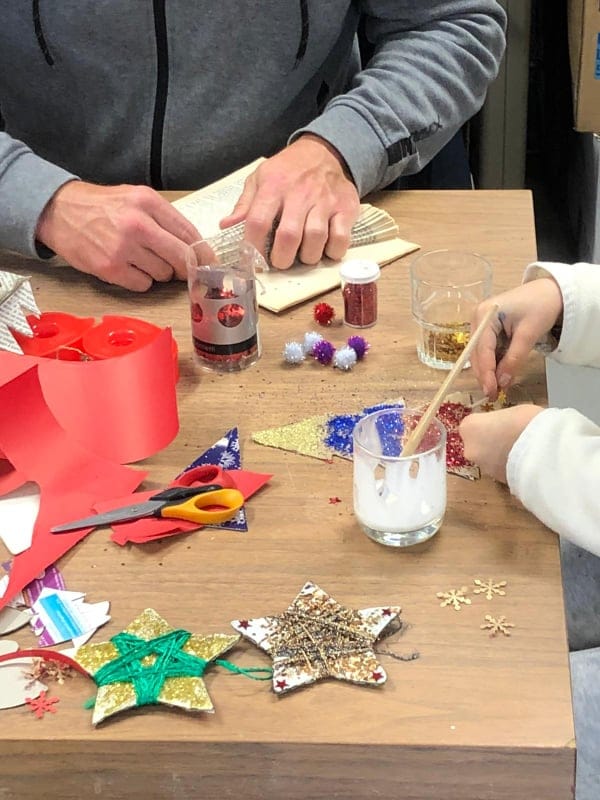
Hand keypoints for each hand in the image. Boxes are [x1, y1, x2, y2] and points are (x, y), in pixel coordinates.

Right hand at [36, 181, 200, 290]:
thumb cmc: (102, 206)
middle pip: (181, 257)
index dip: (203, 252)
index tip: (210, 263)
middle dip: (186, 268)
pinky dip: (140, 280)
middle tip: (185, 271)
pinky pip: (143, 285)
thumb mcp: (136, 197)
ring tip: (141, 259)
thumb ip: (165, 218)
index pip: (189, 232)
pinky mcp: (110, 268)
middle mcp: (138, 224)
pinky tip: (128, 268)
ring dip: (159, 272)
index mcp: (148, 202)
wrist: (58, 211)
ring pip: (163, 274)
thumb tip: (195, 246)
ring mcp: (123, 248)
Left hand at [220, 134, 359, 268]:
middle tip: (281, 261)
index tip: (252, 261)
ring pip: (316, 239)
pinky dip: (333, 252)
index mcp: (273, 186)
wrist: (324, 152)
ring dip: (307, 257)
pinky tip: (325, 249)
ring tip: (303, 255)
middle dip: (282, 259)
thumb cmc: (287, 171)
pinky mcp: (345, 208)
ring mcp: (325, 201)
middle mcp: (299, 194)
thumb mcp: (260, 178)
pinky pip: (341, 239)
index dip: (252, 247)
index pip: (258, 222)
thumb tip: (225, 225)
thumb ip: (244, 204)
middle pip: (289, 236)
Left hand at [459, 404, 543, 482]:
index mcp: (469, 427)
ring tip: (521, 450)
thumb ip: (499, 421)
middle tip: (511, 436)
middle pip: (478, 444)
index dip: (488, 423)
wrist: (544, 451)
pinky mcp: (498, 481)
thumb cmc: (527, 422)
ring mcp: (483, 467)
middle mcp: (470, 449)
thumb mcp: (511, 412)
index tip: (501, 423)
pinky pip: (500, 469)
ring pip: (488, 459)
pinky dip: (508, 466)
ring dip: (499, 455)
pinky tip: (524, 461)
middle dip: (491, 441)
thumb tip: (503, 426)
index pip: (473, 424)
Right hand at [470, 278, 563, 397]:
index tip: (491, 391)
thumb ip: (514, 359)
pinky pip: (488, 350)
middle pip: (477, 353)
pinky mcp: (488, 329)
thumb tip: (502, 382)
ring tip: (497, 388)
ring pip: (481, 354)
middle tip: (493, 394)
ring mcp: (481, 324)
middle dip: (485, 374)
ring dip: (488, 371)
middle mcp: (477, 318)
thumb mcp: (528, 334)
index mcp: (485, 314)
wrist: (551, 292)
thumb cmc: (540, 307)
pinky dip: (494, 363)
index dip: (485, 372)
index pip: (482, 349)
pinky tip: (500, 375)